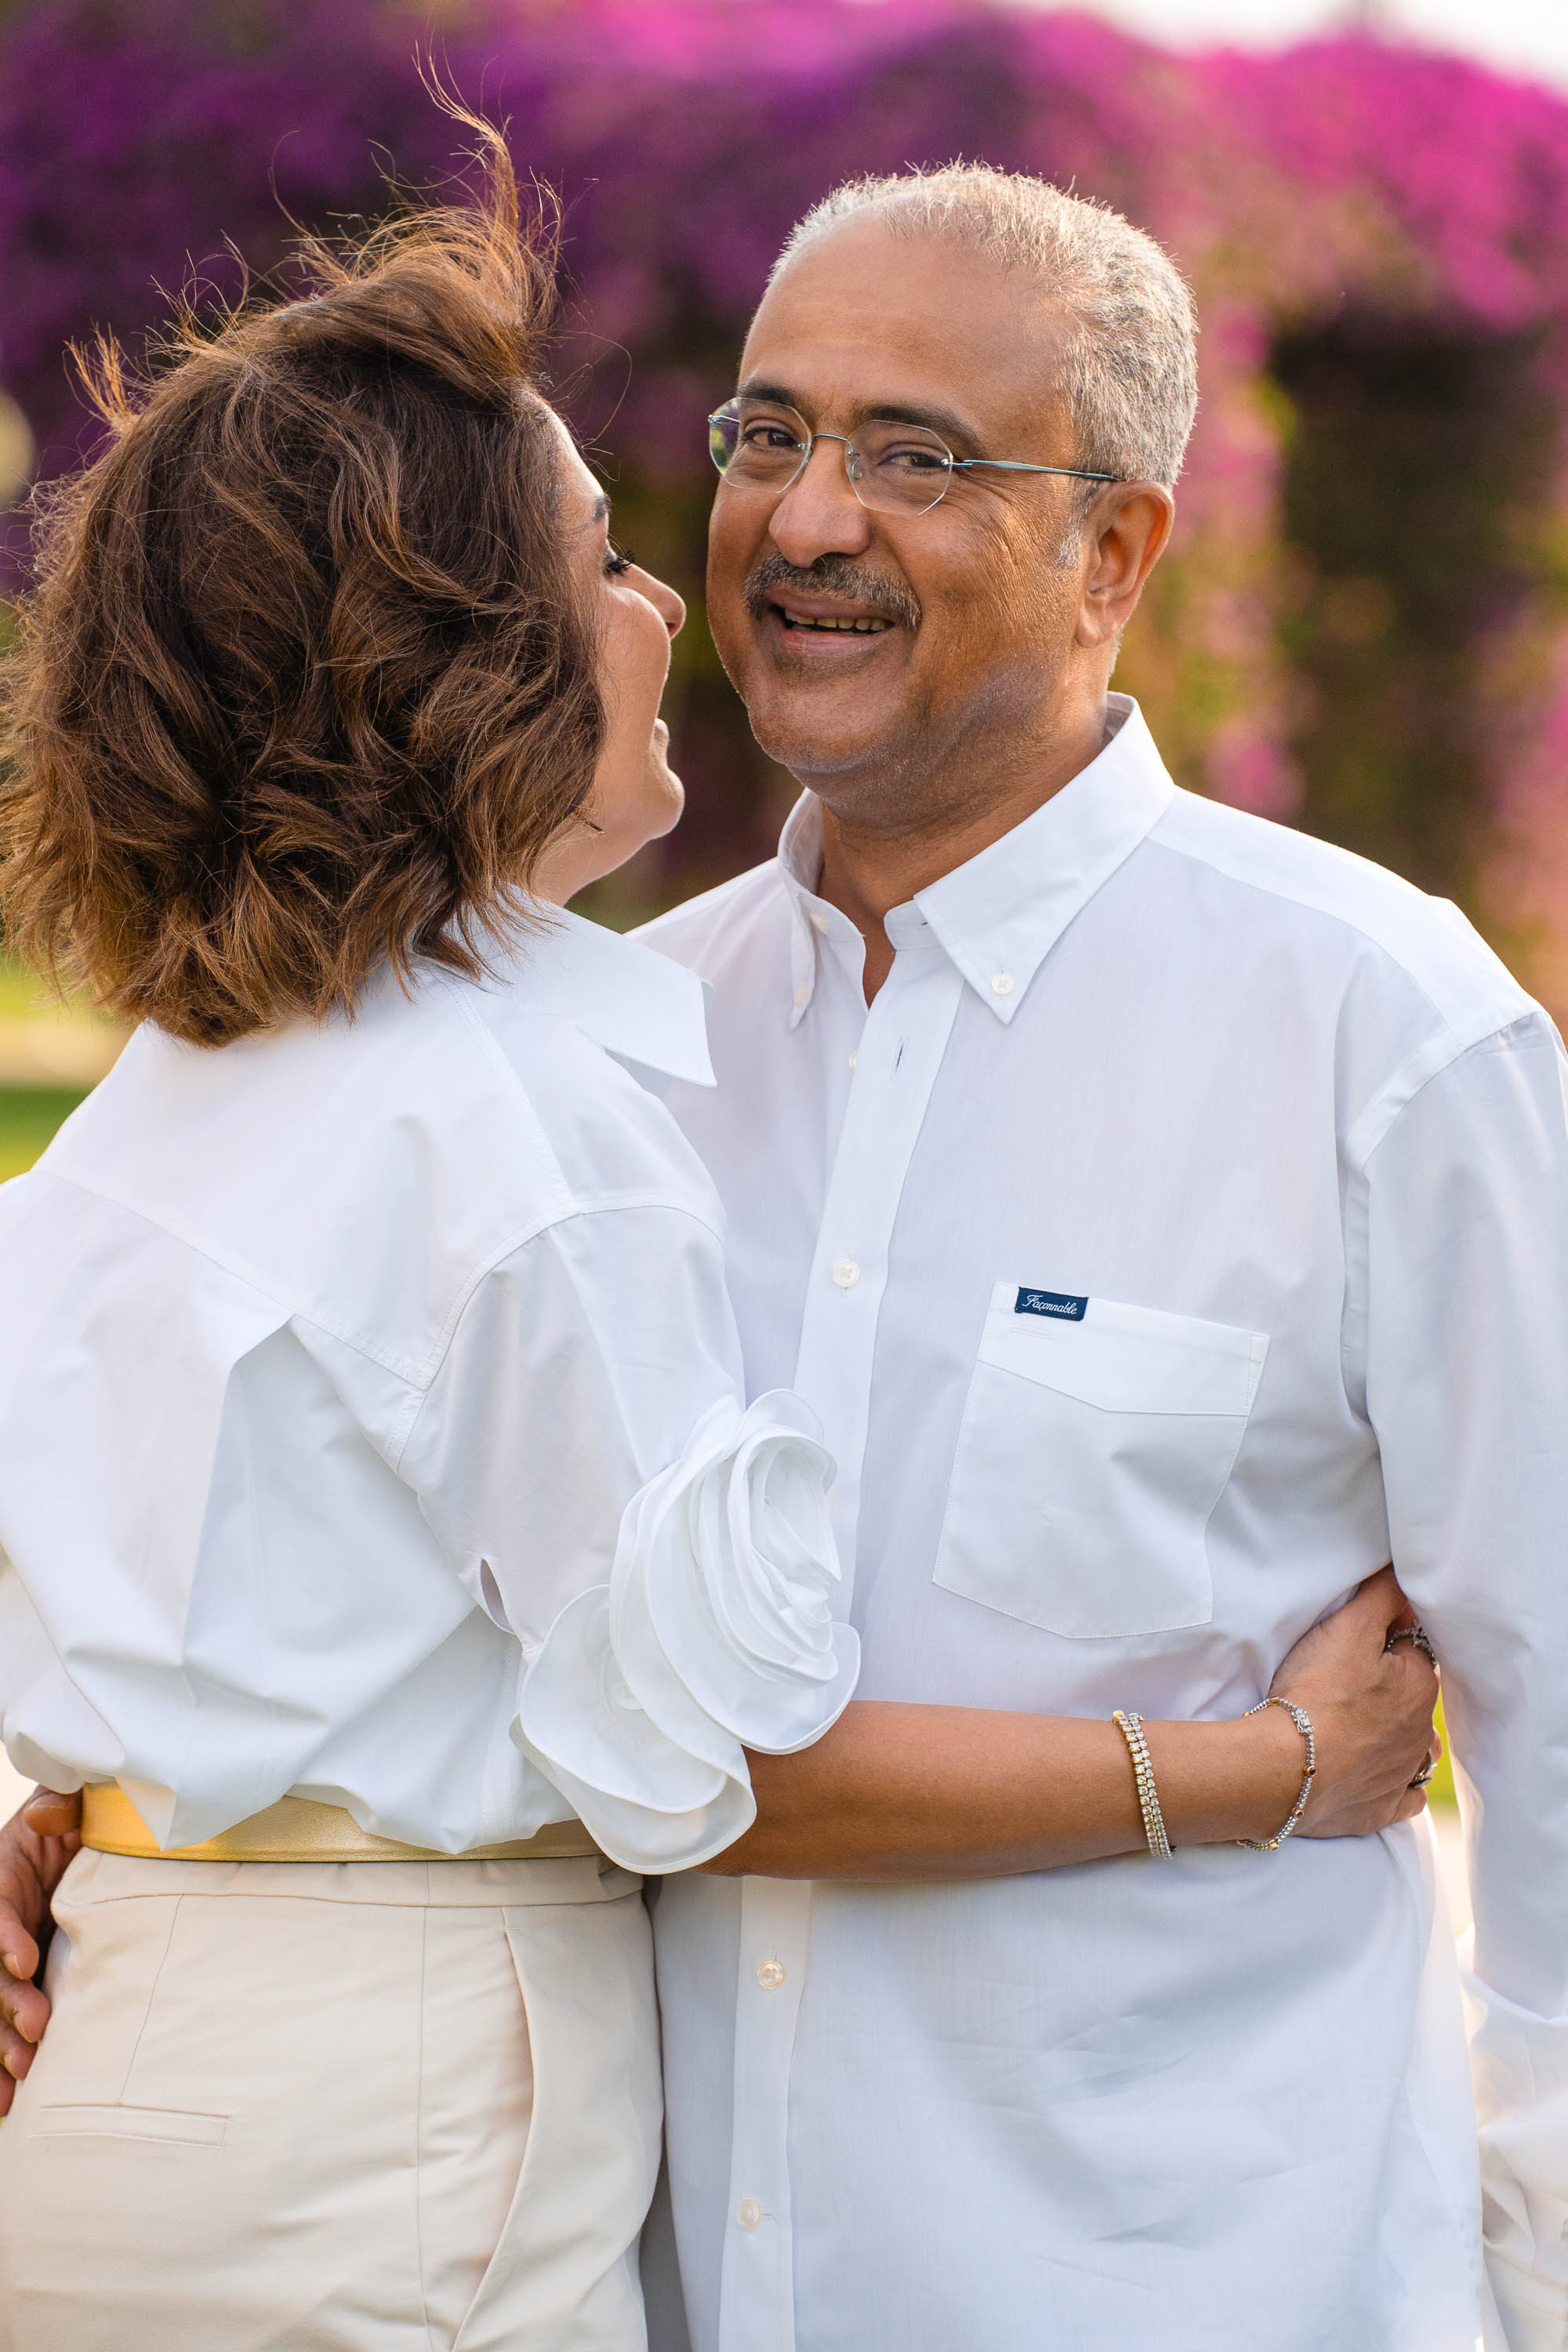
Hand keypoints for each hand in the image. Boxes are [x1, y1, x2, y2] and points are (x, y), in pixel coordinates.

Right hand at [0, 1787, 80, 2113]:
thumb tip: (48, 1817)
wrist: (75, 1850)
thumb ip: (60, 1806)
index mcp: (1, 1881)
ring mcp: (3, 1962)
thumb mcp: (63, 1807)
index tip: (26, 1960)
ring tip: (22, 2070)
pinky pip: (0, 2030)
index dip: (5, 1937)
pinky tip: (6, 2104)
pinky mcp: (16, 1990)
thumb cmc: (69, 1827)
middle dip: (7, 2002)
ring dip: (0, 2042)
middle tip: (35, 2028)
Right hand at [1268, 1569, 1439, 1839]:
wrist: (1285, 1769)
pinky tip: (1373, 1775)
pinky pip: (1401, 1797)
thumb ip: (1383, 1595)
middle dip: (1388, 1688)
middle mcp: (1421, 1734)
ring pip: (1412, 1749)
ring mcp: (1402, 1776)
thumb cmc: (1318, 1691)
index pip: (1412, 1650)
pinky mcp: (1380, 1810)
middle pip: (1410, 1699)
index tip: (1353, 1643)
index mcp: (1419, 1687)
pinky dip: (1392, 1785)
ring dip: (1394, 1736)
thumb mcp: (1349, 1626)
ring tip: (1357, 1726)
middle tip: (1344, 1681)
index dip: (1384, 1641)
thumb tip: (1405, 1573)